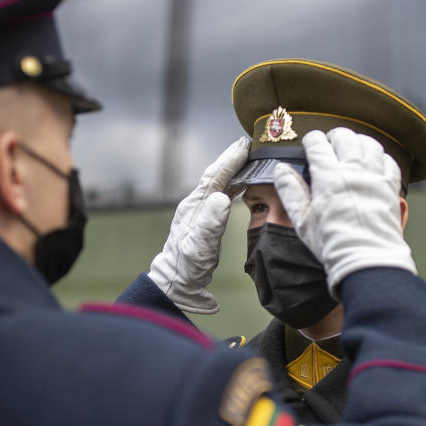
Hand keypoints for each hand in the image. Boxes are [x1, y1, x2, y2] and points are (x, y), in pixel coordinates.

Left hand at [147, 136, 249, 313]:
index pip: (215, 176)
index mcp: (195, 206)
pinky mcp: (206, 221)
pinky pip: (222, 196)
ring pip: (219, 184)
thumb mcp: (201, 244)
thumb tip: (223, 197)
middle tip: (248, 144)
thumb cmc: (188, 265)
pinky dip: (233, 186)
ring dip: (233, 170)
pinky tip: (242, 185)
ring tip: (248, 159)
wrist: (177, 281)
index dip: (230, 160)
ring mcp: (200, 212)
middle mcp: (197, 205)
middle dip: (231, 159)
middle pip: (216, 175)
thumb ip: (211, 222)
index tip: (244, 145)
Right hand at [273, 128, 414, 296]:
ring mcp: (374, 177)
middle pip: (344, 137)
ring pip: (369, 143)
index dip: (311, 140)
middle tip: (330, 143)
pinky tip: (374, 162)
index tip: (309, 144)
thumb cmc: (331, 243)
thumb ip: (291, 191)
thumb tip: (281, 169)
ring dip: (358, 141)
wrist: (366, 259)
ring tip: (351, 147)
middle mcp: (353, 171)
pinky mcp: (390, 187)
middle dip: (334, 136)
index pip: (318, 144)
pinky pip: (389, 161)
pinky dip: (380, 156)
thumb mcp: (302, 219)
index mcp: (328, 177)